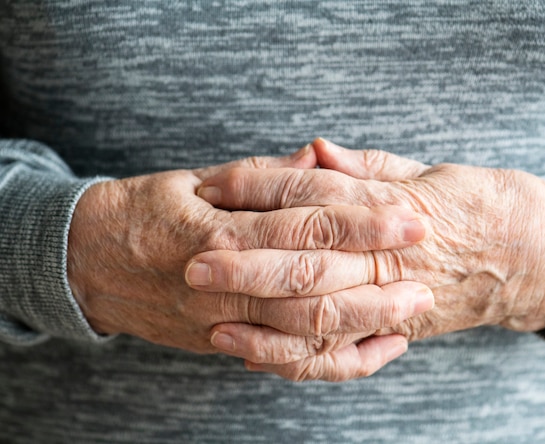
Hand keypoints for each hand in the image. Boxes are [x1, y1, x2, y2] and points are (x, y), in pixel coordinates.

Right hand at [68, 146, 432, 370]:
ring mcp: (223, 319)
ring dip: (365, 317)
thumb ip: (261, 175)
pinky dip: (336, 360)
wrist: (89, 264)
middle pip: (313, 278)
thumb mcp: (196, 180)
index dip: (361, 217)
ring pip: (305, 326)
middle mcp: (224, 280)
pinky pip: (288, 360)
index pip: (305, 221)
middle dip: (375, 270)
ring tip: (412, 307)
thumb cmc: (147, 212)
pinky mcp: (225, 343)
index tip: (408, 212)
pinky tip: (377, 349)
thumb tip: (319, 158)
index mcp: (219, 230)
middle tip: (425, 261)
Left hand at [198, 138, 544, 380]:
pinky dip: (292, 360)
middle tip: (193, 261)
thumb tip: (314, 147)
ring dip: (260, 319)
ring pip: (317, 317)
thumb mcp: (417, 172)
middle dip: (247, 263)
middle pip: (306, 262)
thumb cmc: (464, 204)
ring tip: (210, 317)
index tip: (211, 188)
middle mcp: (387, 259)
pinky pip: (337, 357)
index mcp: (390, 208)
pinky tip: (247, 354)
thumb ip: (362, 166)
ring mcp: (389, 302)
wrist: (520, 253)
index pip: (311, 196)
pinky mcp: (389, 333)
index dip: (258, 189)